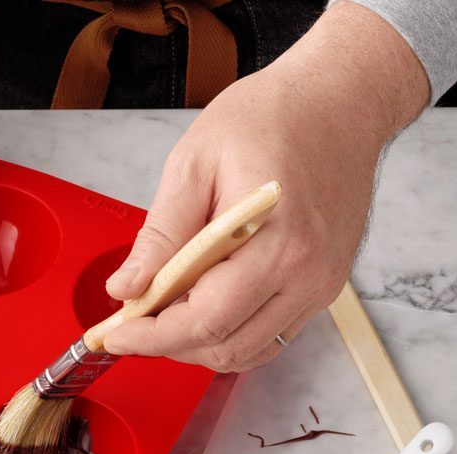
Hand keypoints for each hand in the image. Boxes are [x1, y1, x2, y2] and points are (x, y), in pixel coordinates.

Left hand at [102, 1, 428, 370]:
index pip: (205, 319)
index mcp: (277, 240)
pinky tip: (201, 307)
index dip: (152, 337)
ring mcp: (321, 285)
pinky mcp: (324, 286)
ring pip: (248, 350)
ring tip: (163, 314)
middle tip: (131, 324)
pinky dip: (229, 333)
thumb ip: (161, 235)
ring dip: (198, 345)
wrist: (341, 100)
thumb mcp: (195, 163)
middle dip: (168, 346)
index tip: (115, 335)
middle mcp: (307, 273)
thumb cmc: (273, 117)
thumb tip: (127, 289)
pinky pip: (271, 334)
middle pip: (226, 345)